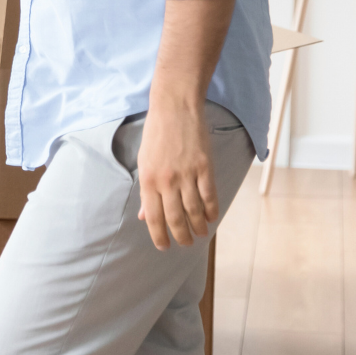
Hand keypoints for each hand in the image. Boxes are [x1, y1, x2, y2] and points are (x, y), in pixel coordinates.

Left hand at [136, 103, 217, 249]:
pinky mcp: (204, 167)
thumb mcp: (144, 163)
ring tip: (200, 234)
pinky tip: (211, 217)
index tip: (164, 247)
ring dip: (198, 226)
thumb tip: (144, 216)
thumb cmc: (156, 135)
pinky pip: (209, 195)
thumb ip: (146, 191)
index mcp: (147, 180)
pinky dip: (211, 210)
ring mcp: (186, 174)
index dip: (158, 236)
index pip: (153, 217)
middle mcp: (166, 181)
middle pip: (174, 218)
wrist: (174, 108)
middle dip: (180, 236)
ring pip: (194, 210)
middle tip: (185, 244)